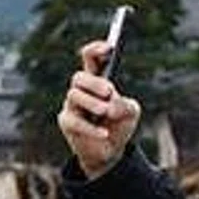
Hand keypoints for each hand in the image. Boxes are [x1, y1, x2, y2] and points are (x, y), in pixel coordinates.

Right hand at [57, 40, 141, 177]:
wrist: (111, 151)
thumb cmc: (119, 124)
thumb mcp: (131, 112)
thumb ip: (125, 104)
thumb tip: (110, 105)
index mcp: (96, 80)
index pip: (90, 58)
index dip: (96, 50)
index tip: (109, 47)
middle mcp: (81, 90)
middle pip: (79, 77)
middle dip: (94, 82)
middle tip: (109, 90)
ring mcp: (71, 106)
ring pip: (74, 96)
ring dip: (92, 102)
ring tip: (106, 111)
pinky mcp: (67, 123)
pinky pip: (75, 122)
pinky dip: (91, 128)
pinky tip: (105, 133)